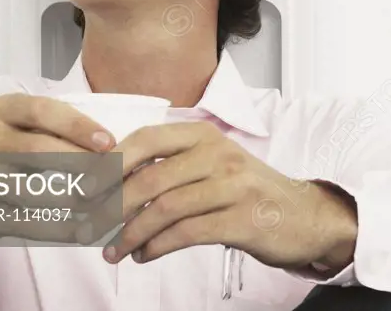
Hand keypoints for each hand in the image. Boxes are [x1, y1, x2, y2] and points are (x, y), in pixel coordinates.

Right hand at [0, 93, 117, 246]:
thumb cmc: (2, 154)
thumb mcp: (22, 130)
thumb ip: (59, 132)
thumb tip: (115, 147)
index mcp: (3, 110)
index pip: (43, 110)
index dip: (78, 126)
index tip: (110, 142)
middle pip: (38, 150)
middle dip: (81, 164)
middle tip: (114, 177)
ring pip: (31, 190)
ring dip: (73, 200)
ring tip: (105, 205)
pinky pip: (22, 222)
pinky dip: (57, 228)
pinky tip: (82, 230)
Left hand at [102, 121, 357, 272]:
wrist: (304, 216)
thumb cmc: (249, 192)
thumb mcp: (213, 165)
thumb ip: (172, 166)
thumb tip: (114, 183)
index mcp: (205, 135)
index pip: (147, 139)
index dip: (111, 162)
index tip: (86, 187)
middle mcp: (219, 154)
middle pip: (150, 178)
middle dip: (113, 207)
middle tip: (92, 227)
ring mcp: (233, 186)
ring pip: (165, 209)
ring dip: (131, 234)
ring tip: (114, 250)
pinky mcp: (241, 219)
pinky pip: (187, 233)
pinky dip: (157, 247)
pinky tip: (144, 255)